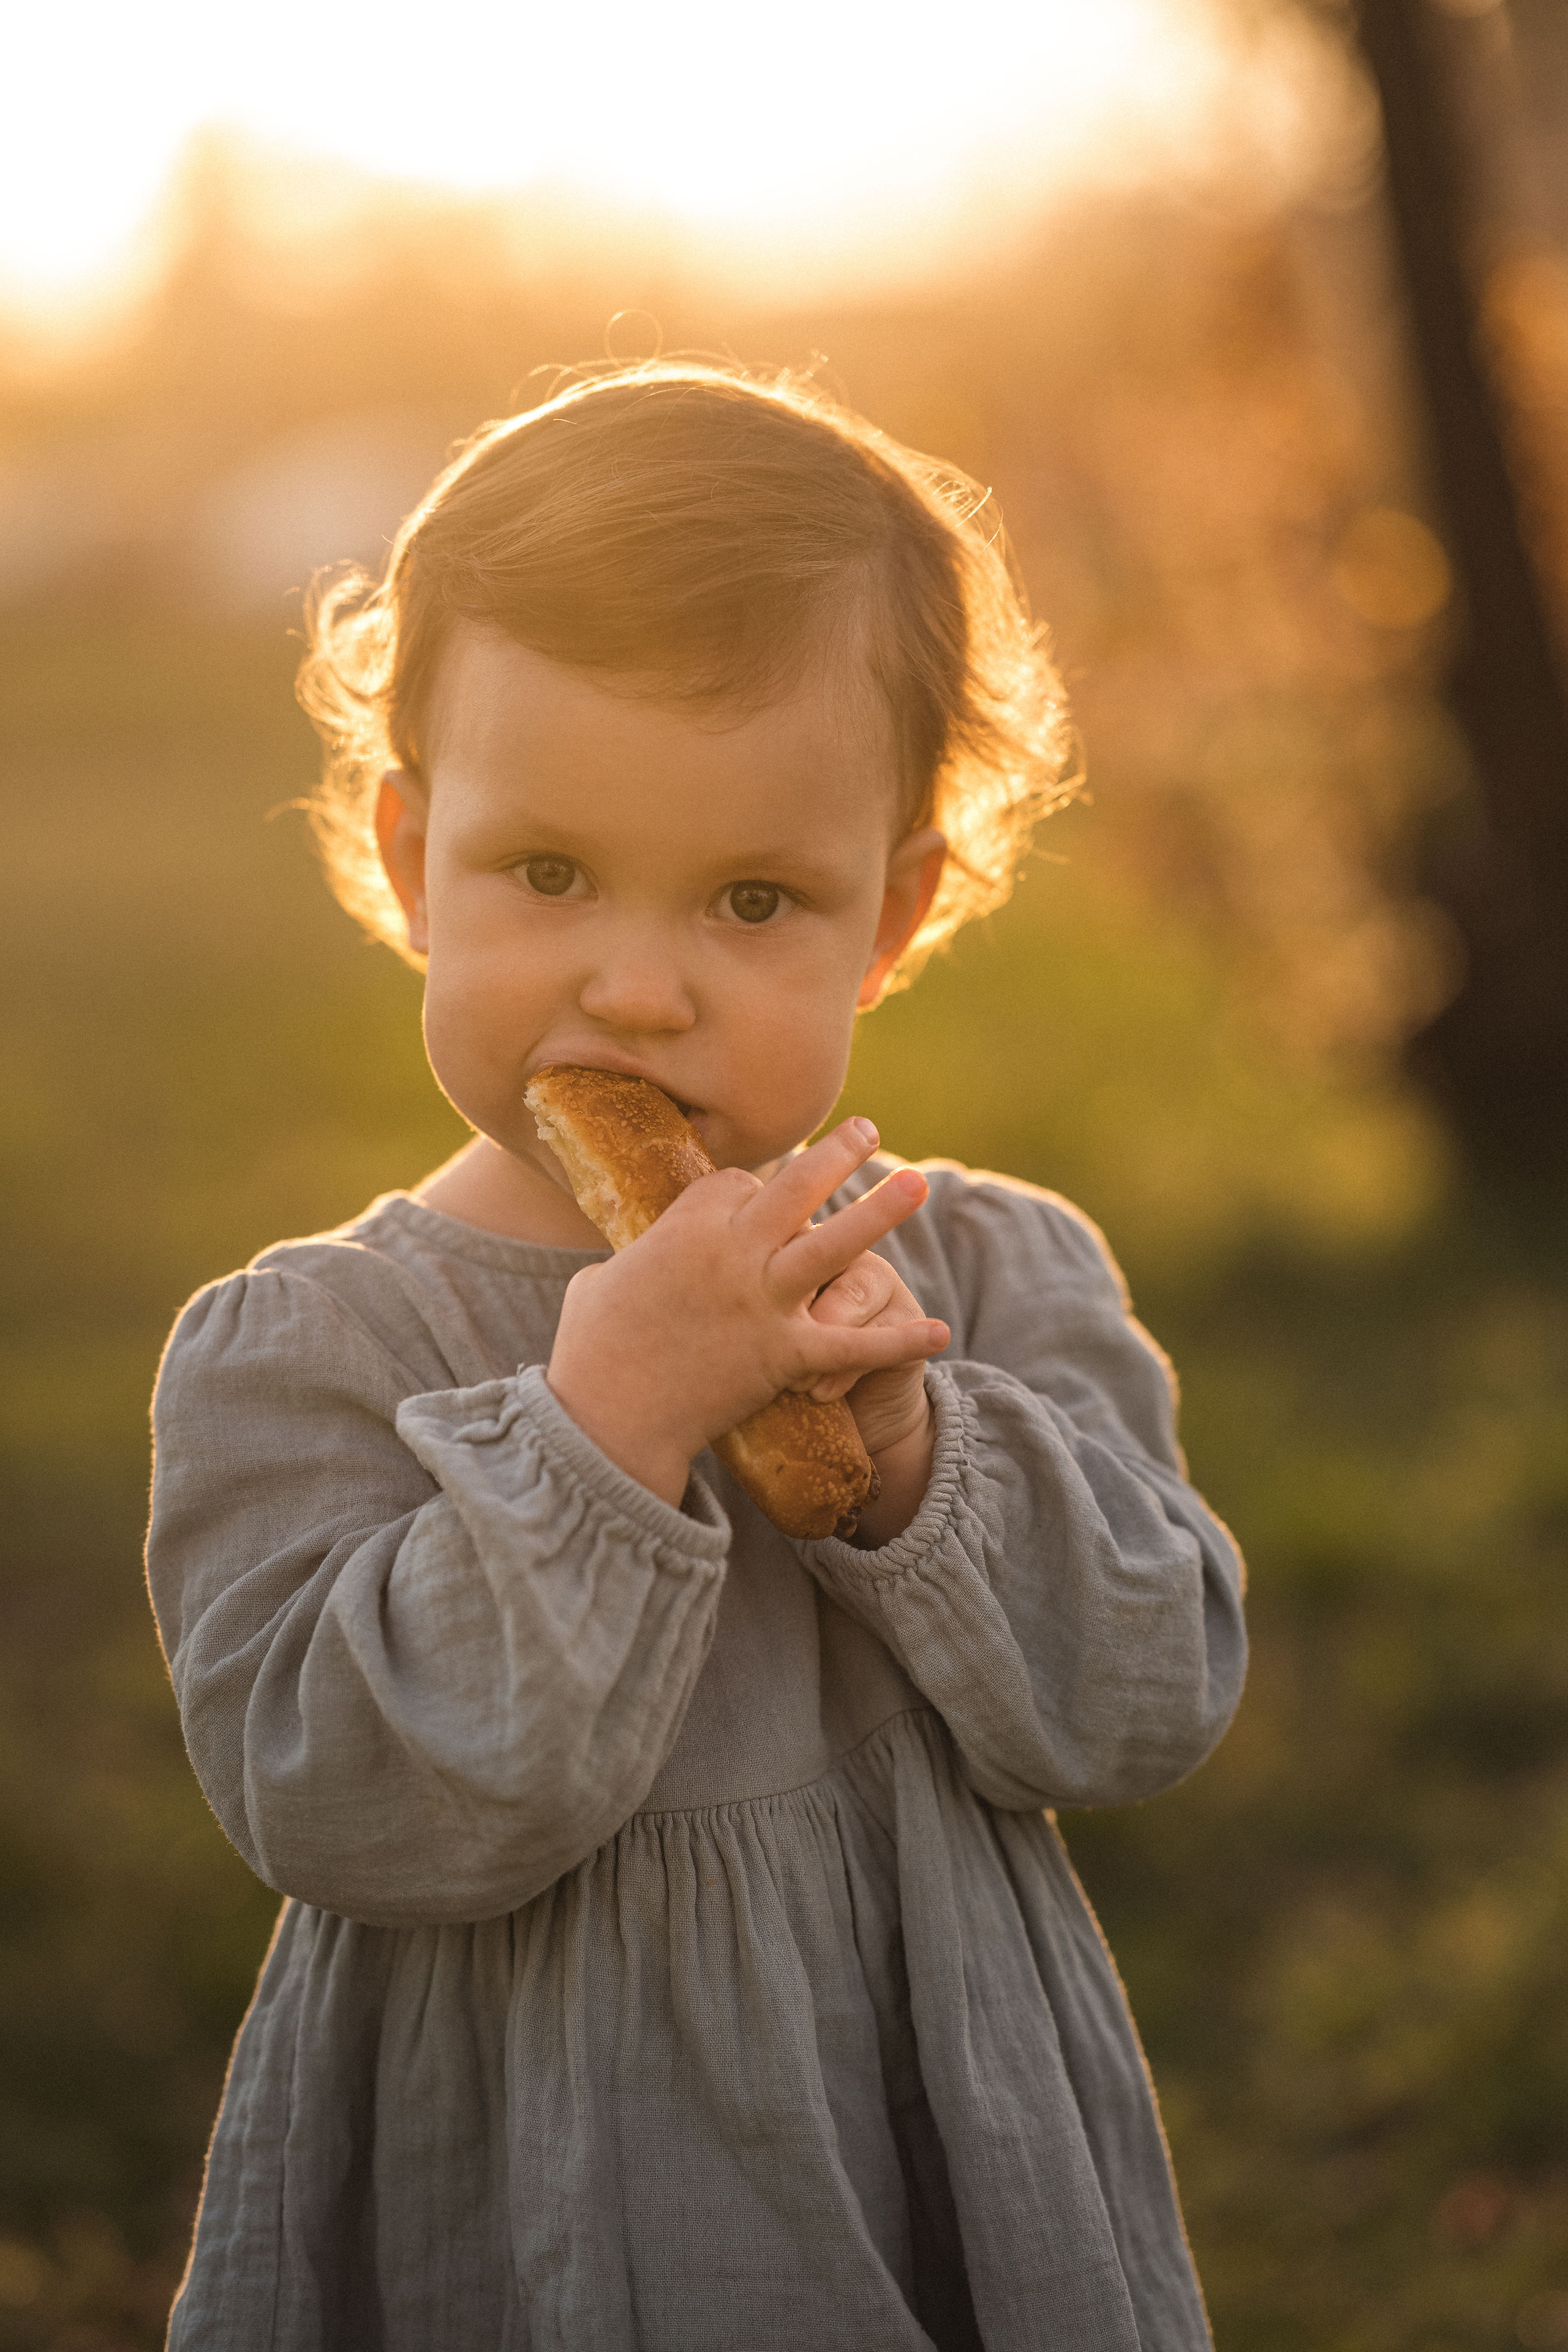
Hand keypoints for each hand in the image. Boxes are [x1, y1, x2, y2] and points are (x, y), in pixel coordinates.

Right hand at [546, 1118, 950, 1507]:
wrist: (607, 1417)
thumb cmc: (590, 1350)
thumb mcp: (600, 1281)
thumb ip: (633, 1258)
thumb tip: (634, 1258)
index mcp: (685, 1225)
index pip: (741, 1182)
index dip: (754, 1188)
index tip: (760, 1199)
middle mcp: (733, 1251)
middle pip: (796, 1186)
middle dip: (836, 1153)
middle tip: (869, 1130)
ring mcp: (763, 1300)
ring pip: (835, 1244)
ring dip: (880, 1212)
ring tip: (919, 1182)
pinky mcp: (784, 1355)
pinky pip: (854, 1345)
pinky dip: (899, 1340)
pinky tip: (940, 1333)